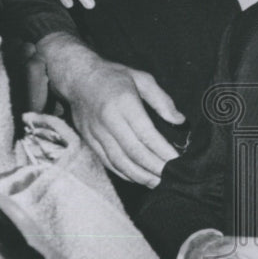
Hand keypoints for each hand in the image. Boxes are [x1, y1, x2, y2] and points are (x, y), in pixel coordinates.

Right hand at [37, 33, 184, 185]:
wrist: (78, 78)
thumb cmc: (114, 76)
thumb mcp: (142, 78)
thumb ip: (162, 100)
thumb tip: (179, 120)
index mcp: (123, 103)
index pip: (145, 133)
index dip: (162, 150)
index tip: (176, 160)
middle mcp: (108, 120)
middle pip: (133, 151)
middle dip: (154, 167)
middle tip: (171, 176)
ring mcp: (96, 133)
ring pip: (119, 161)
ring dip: (140, 175)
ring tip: (157, 182)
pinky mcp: (89, 141)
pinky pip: (108, 162)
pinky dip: (124, 173)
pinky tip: (138, 178)